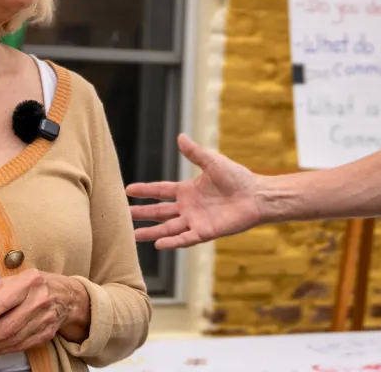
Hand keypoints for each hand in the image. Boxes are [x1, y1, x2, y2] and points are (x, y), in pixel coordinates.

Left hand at [0, 270, 89, 355]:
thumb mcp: (17, 278)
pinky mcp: (46, 333)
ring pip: (14, 338)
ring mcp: (45, 318)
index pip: (5, 301)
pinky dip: (3, 350)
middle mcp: (39, 300)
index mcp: (30, 282)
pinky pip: (21, 345)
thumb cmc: (34, 285)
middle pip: (9, 325)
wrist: (65, 296)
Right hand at [125, 133, 263, 248]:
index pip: (161, 191)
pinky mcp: (205, 232)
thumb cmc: (237, 177)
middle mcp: (188, 207)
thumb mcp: (212, 162)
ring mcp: (195, 221)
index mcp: (188, 190)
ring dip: (152, 232)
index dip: (145, 190)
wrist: (256, 195)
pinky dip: (172, 242)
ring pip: (168, 228)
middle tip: (123, 215)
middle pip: (160, 211)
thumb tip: (180, 136)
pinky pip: (185, 238)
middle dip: (142, 213)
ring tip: (133, 235)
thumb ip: (195, 153)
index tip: (128, 189)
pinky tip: (158, 244)